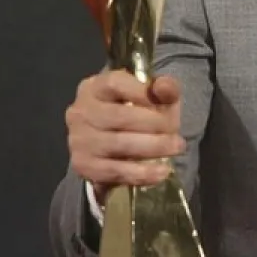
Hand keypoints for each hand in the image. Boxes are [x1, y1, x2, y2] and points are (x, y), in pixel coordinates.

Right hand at [65, 71, 183, 192]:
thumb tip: (165, 87)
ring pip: (118, 144)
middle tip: (177, 131)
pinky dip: (142, 173)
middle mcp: (80, 111)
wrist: (114, 148)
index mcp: (94, 87)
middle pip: (118, 116)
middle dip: (154, 124)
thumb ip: (164, 88)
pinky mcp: (83, 165)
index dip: (142, 92)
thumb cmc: (136, 112)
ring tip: (176, 148)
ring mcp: (79, 140)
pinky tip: (162, 172)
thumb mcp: (153, 97)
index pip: (115, 83)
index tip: (167, 102)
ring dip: (153, 147)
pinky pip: (114, 171)